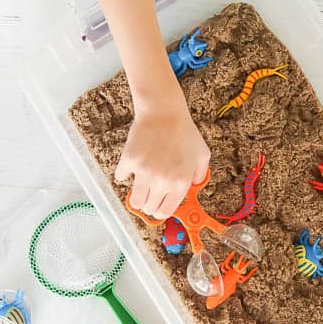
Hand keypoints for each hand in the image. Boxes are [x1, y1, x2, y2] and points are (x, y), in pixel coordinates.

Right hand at [115, 91, 209, 219]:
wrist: (164, 112)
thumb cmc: (184, 131)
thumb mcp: (202, 154)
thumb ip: (199, 174)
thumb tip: (192, 186)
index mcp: (180, 183)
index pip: (166, 211)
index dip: (161, 211)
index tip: (158, 206)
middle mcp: (162, 181)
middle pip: (149, 209)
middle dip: (149, 204)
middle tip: (149, 193)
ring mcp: (144, 172)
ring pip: (135, 200)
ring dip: (137, 195)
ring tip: (140, 184)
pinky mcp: (129, 162)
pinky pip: (121, 177)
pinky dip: (124, 173)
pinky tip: (131, 165)